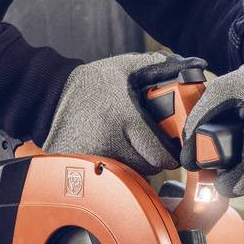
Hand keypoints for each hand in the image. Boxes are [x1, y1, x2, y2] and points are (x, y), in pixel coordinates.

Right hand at [43, 52, 205, 175]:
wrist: (49, 97)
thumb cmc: (91, 83)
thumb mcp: (123, 67)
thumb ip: (159, 66)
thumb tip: (194, 65)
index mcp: (125, 116)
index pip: (162, 154)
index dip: (171, 151)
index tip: (170, 144)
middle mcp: (111, 139)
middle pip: (149, 167)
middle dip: (154, 156)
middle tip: (147, 141)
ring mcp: (95, 156)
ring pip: (132, 175)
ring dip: (135, 164)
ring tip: (126, 144)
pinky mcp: (82, 166)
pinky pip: (111, 179)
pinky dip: (116, 170)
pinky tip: (111, 152)